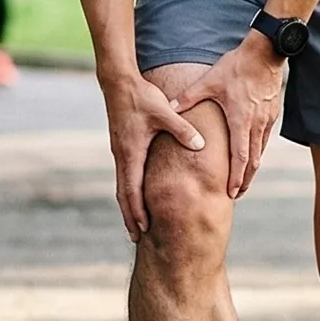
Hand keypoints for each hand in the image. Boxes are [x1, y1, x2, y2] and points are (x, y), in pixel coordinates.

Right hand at [102, 71, 205, 239]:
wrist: (118, 82)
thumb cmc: (142, 97)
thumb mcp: (165, 112)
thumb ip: (183, 130)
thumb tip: (200, 145)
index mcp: (131, 153)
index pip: (133, 190)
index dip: (138, 211)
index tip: (143, 229)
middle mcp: (123, 156)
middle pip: (124, 194)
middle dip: (130, 217)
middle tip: (136, 237)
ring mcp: (120, 152)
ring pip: (122, 186)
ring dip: (128, 206)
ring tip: (135, 224)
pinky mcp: (122, 147)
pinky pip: (124, 175)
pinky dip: (129, 191)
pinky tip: (136, 196)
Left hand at [169, 33, 285, 200]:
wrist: (265, 53)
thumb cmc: (237, 67)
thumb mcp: (210, 81)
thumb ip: (189, 97)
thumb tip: (170, 107)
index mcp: (240, 120)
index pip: (239, 157)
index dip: (236, 178)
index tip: (232, 193)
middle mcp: (256, 124)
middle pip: (253, 161)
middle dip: (245, 180)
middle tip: (237, 194)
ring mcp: (266, 119)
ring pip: (260, 151)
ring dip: (252, 168)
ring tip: (244, 180)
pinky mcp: (272, 113)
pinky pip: (265, 138)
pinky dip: (258, 151)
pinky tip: (252, 154)